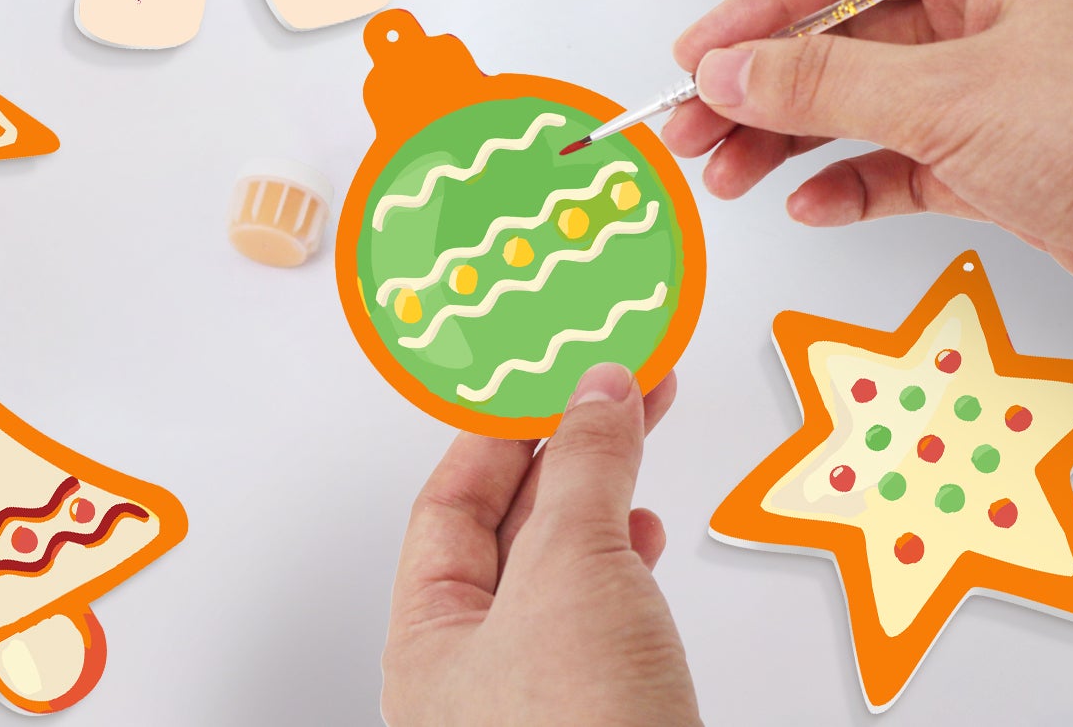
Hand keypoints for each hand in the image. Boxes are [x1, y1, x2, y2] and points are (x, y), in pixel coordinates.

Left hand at [381, 366, 700, 726]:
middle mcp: (474, 672)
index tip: (545, 378)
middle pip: (513, 527)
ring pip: (563, 564)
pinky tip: (643, 531)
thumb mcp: (572, 566)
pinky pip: (602, 606)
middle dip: (567, 450)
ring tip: (633, 430)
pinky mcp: (601, 707)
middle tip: (607, 389)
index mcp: (428, 643)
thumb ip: (585, 468)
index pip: (450, 505)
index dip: (500, 432)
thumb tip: (597, 397)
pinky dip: (627, 556)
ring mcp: (539, 694)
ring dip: (603, 494)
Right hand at [664, 0, 1072, 345]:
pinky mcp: (1003, 162)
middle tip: (691, 128)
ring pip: (861, 101)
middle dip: (761, 82)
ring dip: (790, 138)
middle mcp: (985, 12)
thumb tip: (723, 71)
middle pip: (840, 32)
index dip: (762, 0)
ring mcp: (993, 90)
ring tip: (726, 175)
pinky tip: (810, 204)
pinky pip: (900, 161)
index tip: (703, 55)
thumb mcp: (954, 101)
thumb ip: (824, 87)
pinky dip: (851, 182)